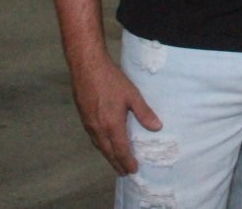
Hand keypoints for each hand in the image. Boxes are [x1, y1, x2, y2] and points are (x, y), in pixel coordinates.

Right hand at [71, 57, 161, 174]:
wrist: (87, 68)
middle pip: (108, 152)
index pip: (121, 150)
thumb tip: (157, 127)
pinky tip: (104, 143)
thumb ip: (144, 113)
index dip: (127, 161)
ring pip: (99, 146)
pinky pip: (93, 138)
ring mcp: (89, 124)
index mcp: (112, 126)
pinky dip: (100, 145)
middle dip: (117, 164)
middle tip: (124, 173)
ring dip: (108, 156)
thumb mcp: (132, 95)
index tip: (133, 170)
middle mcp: (98, 129)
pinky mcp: (84, 117)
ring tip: (115, 161)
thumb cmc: (111, 80)